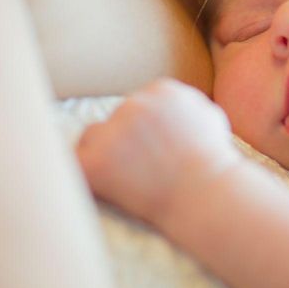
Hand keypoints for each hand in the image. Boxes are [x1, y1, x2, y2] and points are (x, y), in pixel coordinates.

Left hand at [77, 79, 240, 223]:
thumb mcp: (210, 118)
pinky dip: (86, 176)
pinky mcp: (94, 162)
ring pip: (92, 137)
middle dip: (125, 142)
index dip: (143, 131)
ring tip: (131, 180)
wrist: (207, 197)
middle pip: (115, 119)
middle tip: (144, 170)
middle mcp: (134, 104)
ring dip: (104, 155)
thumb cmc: (213, 165)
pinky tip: (106, 187)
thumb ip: (186, 104)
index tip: (156, 152)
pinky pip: (75, 164)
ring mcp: (112, 132)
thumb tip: (164, 105)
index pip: (137, 105)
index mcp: (161, 90)